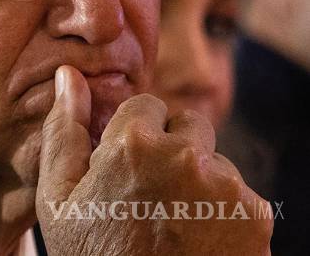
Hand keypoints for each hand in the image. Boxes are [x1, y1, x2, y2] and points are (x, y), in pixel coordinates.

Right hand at [36, 66, 272, 255]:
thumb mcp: (58, 199)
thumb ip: (63, 131)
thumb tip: (68, 77)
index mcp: (133, 145)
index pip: (147, 105)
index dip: (134, 135)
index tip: (128, 164)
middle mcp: (187, 156)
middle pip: (187, 125)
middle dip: (171, 147)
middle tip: (150, 191)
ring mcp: (226, 186)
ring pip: (213, 159)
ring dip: (197, 179)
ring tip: (172, 219)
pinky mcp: (254, 215)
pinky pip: (237, 192)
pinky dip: (220, 208)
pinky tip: (196, 236)